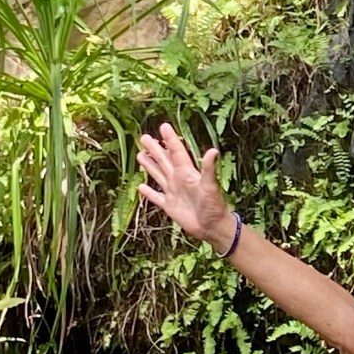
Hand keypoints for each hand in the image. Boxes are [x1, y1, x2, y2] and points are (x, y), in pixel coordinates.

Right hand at [138, 124, 234, 249]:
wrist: (211, 227)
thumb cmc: (213, 206)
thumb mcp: (210, 185)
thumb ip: (208, 168)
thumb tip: (213, 150)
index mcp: (187, 172)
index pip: (177, 152)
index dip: (170, 139)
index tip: (163, 126)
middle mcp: (179, 180)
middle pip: (164, 161)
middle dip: (154, 149)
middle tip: (143, 137)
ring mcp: (173, 192)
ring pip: (158, 175)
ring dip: (150, 165)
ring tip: (140, 154)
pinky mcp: (169, 206)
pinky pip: (156, 197)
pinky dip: (149, 192)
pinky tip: (141, 187)